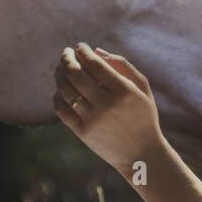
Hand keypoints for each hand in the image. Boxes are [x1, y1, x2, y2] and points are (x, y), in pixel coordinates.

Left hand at [53, 43, 164, 176]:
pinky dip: (58, 96)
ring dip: (60, 75)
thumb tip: (96, 51)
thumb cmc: (143, 116)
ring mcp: (93, 120)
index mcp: (125, 91)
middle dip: (67, 58)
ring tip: (62, 68)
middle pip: (76, 74)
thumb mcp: (142, 88)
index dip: (83, 51)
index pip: (95, 64)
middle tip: (66, 53)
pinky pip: (62, 110)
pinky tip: (61, 90)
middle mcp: (107, 105)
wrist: (141, 154)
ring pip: (66, 90)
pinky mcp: (83, 133)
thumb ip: (123, 65)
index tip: (80, 46)